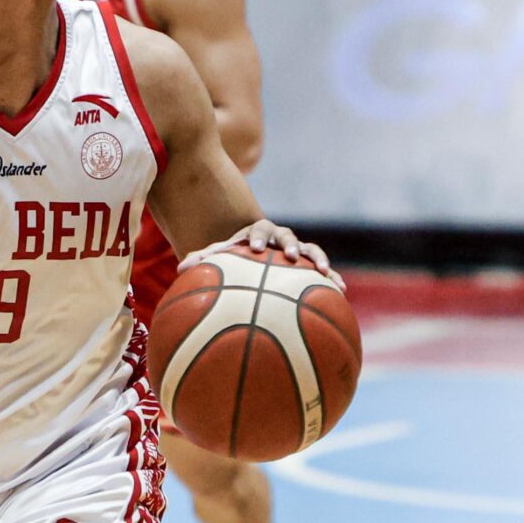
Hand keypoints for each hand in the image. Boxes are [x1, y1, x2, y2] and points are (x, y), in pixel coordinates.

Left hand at [185, 221, 341, 285]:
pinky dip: (332, 280)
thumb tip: (181, 268)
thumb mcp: (219, 258)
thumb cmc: (233, 257)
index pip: (257, 229)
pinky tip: (341, 293)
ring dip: (319, 261)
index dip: (257, 237)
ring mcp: (296, 250)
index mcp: (256, 232)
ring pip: (311, 251)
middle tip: (291, 256)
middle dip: (290, 245)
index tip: (254, 247)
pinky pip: (322, 272)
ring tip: (326, 273)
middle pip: (288, 237)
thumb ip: (203, 260)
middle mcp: (279, 238)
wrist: (253, 254)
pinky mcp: (308, 266)